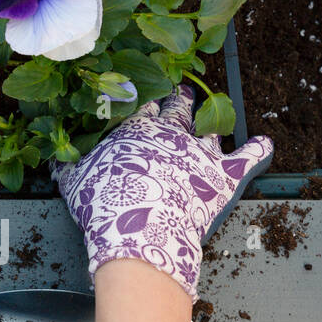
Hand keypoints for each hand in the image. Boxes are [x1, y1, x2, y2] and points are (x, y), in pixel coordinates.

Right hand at [53, 85, 273, 300]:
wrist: (140, 229)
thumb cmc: (105, 204)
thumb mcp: (73, 183)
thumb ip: (67, 168)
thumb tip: (55, 162)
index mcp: (135, 131)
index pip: (143, 112)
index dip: (144, 109)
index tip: (146, 104)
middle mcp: (170, 133)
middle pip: (177, 110)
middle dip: (178, 101)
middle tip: (179, 93)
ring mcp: (200, 152)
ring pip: (209, 129)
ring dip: (212, 125)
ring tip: (214, 120)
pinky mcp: (223, 174)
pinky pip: (248, 156)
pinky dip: (258, 149)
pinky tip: (265, 142)